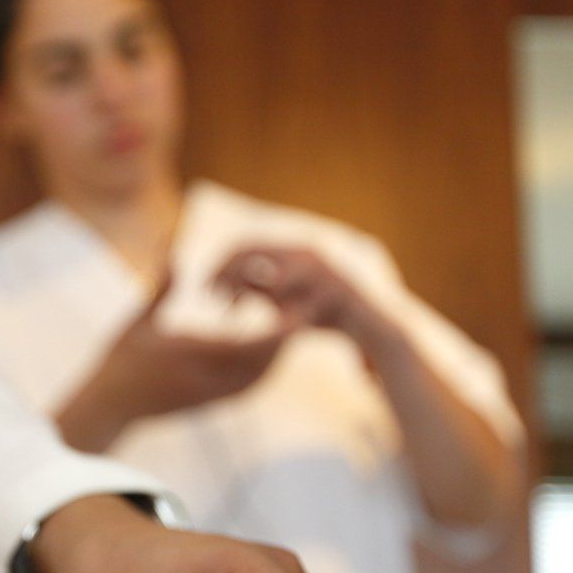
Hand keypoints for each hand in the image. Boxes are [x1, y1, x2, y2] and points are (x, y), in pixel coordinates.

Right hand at [56, 273, 294, 452]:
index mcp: (190, 355)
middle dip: (282, 342)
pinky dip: (262, 371)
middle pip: (260, 364)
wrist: (110, 405)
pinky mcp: (208, 404)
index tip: (292, 311)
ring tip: (287, 332)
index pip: (245, 344)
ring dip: (275, 357)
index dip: (275, 330)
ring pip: (257, 379)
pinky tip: (267, 355)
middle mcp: (204, 379)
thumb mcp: (137, 321)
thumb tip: (171, 254)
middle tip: (300, 315)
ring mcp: (208, 395)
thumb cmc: (119, 360)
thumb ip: (161, 290)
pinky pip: (246, 389)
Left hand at [214, 243, 400, 341]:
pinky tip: (265, 327)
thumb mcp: (281, 300)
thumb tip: (229, 285)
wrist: (368, 328)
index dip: (220, 264)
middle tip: (209, 299)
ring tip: (230, 311)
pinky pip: (301, 302)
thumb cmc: (321, 313)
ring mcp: (323, 269)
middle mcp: (306, 251)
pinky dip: (281, 316)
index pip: (246, 245)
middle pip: (251, 252)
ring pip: (274, 278)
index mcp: (292, 250)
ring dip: (249, 293)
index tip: (204, 289)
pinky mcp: (337, 291)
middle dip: (225, 274)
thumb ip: (257, 288)